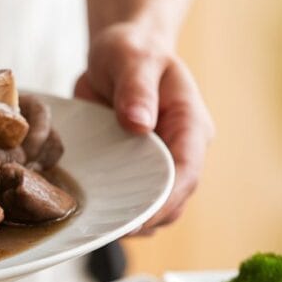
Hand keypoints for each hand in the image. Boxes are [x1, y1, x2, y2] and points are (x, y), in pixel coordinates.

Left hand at [74, 23, 214, 232]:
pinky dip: (115, 210)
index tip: (137, 220)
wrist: (121, 51)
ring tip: (96, 228)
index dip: (165, 202)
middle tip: (106, 230)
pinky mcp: (137, 169)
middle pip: (174, 200)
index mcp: (190, 125)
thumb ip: (136, 87)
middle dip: (145, 220)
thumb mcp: (132, 58)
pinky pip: (132, 198)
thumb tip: (139, 123)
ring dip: (130, 222)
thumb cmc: (131, 50)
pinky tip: (91, 214)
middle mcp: (181, 150)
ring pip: (155, 207)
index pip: (187, 173)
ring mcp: (159, 163)